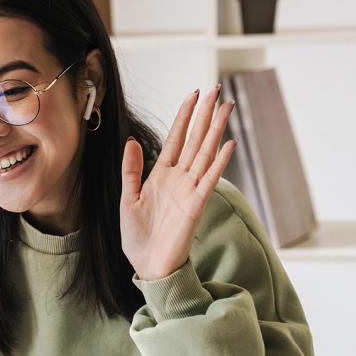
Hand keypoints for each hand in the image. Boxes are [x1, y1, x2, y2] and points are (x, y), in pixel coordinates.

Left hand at [120, 85, 236, 280]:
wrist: (148, 266)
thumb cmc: (138, 237)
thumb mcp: (127, 198)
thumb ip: (131, 170)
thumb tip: (131, 141)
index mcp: (161, 175)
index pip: (176, 138)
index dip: (184, 116)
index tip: (193, 94)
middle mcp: (179, 178)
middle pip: (195, 139)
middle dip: (205, 114)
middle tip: (217, 89)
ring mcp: (190, 190)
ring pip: (205, 153)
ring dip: (216, 130)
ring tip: (226, 107)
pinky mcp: (196, 205)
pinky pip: (209, 179)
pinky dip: (219, 162)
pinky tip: (228, 143)